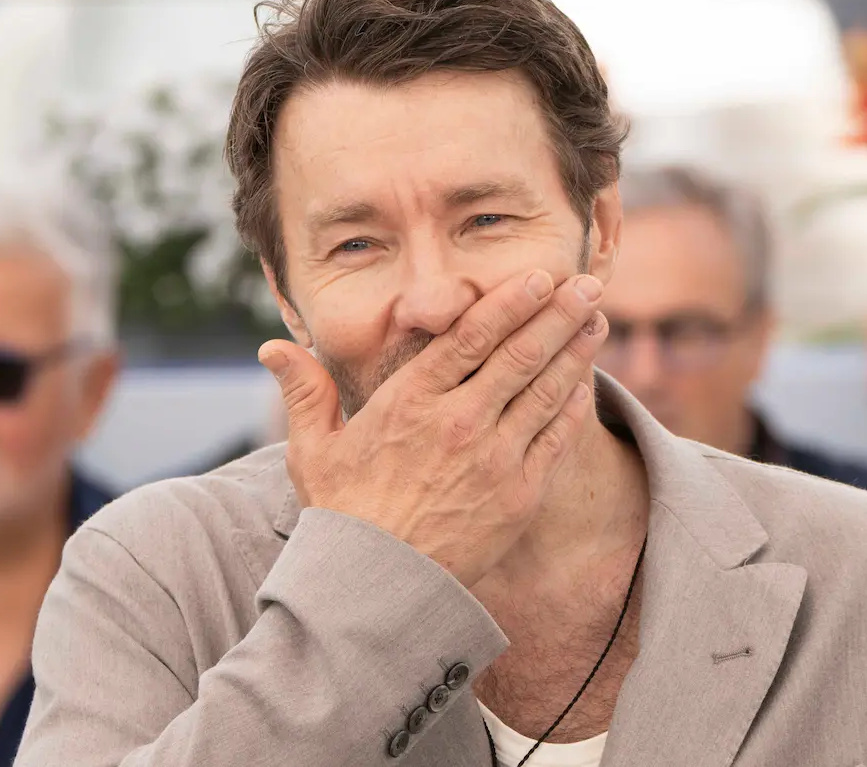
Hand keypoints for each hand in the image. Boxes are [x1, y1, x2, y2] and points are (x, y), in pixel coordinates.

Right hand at [258, 270, 607, 586]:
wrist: (377, 589)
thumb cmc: (342, 516)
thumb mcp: (312, 451)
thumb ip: (303, 392)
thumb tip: (271, 348)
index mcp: (411, 402)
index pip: (471, 336)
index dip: (510, 301)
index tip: (539, 277)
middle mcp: (458, 422)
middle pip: (520, 353)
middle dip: (558, 313)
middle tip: (587, 283)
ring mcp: (495, 458)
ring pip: (545, 390)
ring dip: (575, 350)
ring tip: (596, 319)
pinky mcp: (520, 494)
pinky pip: (556, 438)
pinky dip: (574, 405)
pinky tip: (585, 382)